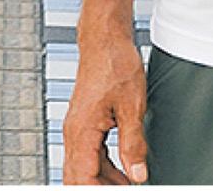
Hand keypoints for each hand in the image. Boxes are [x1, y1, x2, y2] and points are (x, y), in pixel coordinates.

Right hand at [63, 33, 147, 184]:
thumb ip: (133, 144)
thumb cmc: (115, 62)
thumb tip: (138, 175)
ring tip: (128, 184)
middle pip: (78, 178)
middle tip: (125, 189)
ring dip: (102, 181)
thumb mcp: (132, 106)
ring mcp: (78, 127)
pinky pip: (89, 154)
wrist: (105, 37)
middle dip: (98, 188)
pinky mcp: (84, 122)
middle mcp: (74, 132)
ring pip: (83, 168)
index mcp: (82, 131)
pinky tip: (122, 171)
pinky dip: (103, 167)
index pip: (83, 180)